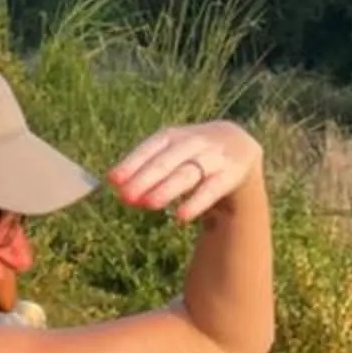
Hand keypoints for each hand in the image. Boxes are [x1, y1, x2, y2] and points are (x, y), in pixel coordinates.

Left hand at [107, 120, 262, 223]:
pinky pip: (211, 189)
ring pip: (188, 173)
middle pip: (166, 161)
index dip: (131, 163)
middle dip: (144, 178)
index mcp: (172, 135)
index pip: (150, 147)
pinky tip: (180, 217)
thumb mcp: (170, 154)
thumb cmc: (192, 153)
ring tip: (148, 204)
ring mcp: (213, 156)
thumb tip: (117, 187)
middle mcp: (193, 142)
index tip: (112, 180)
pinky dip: (195, 202)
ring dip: (167, 189)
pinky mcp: (231, 174)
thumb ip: (146, 170)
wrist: (239, 145)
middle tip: (125, 197)